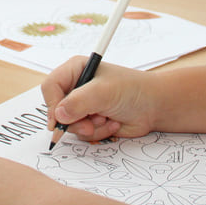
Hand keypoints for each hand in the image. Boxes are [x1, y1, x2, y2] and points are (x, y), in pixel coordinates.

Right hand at [43, 56, 158, 141]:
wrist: (154, 106)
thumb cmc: (132, 90)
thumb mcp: (104, 92)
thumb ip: (80, 102)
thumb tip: (59, 115)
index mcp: (75, 70)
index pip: (51, 87)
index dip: (52, 104)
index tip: (60, 119)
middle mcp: (76, 87)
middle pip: (56, 110)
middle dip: (75, 121)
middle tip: (90, 125)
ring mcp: (82, 106)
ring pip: (69, 125)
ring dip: (89, 127)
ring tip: (107, 118)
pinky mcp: (90, 121)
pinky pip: (82, 134)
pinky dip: (98, 132)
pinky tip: (112, 123)